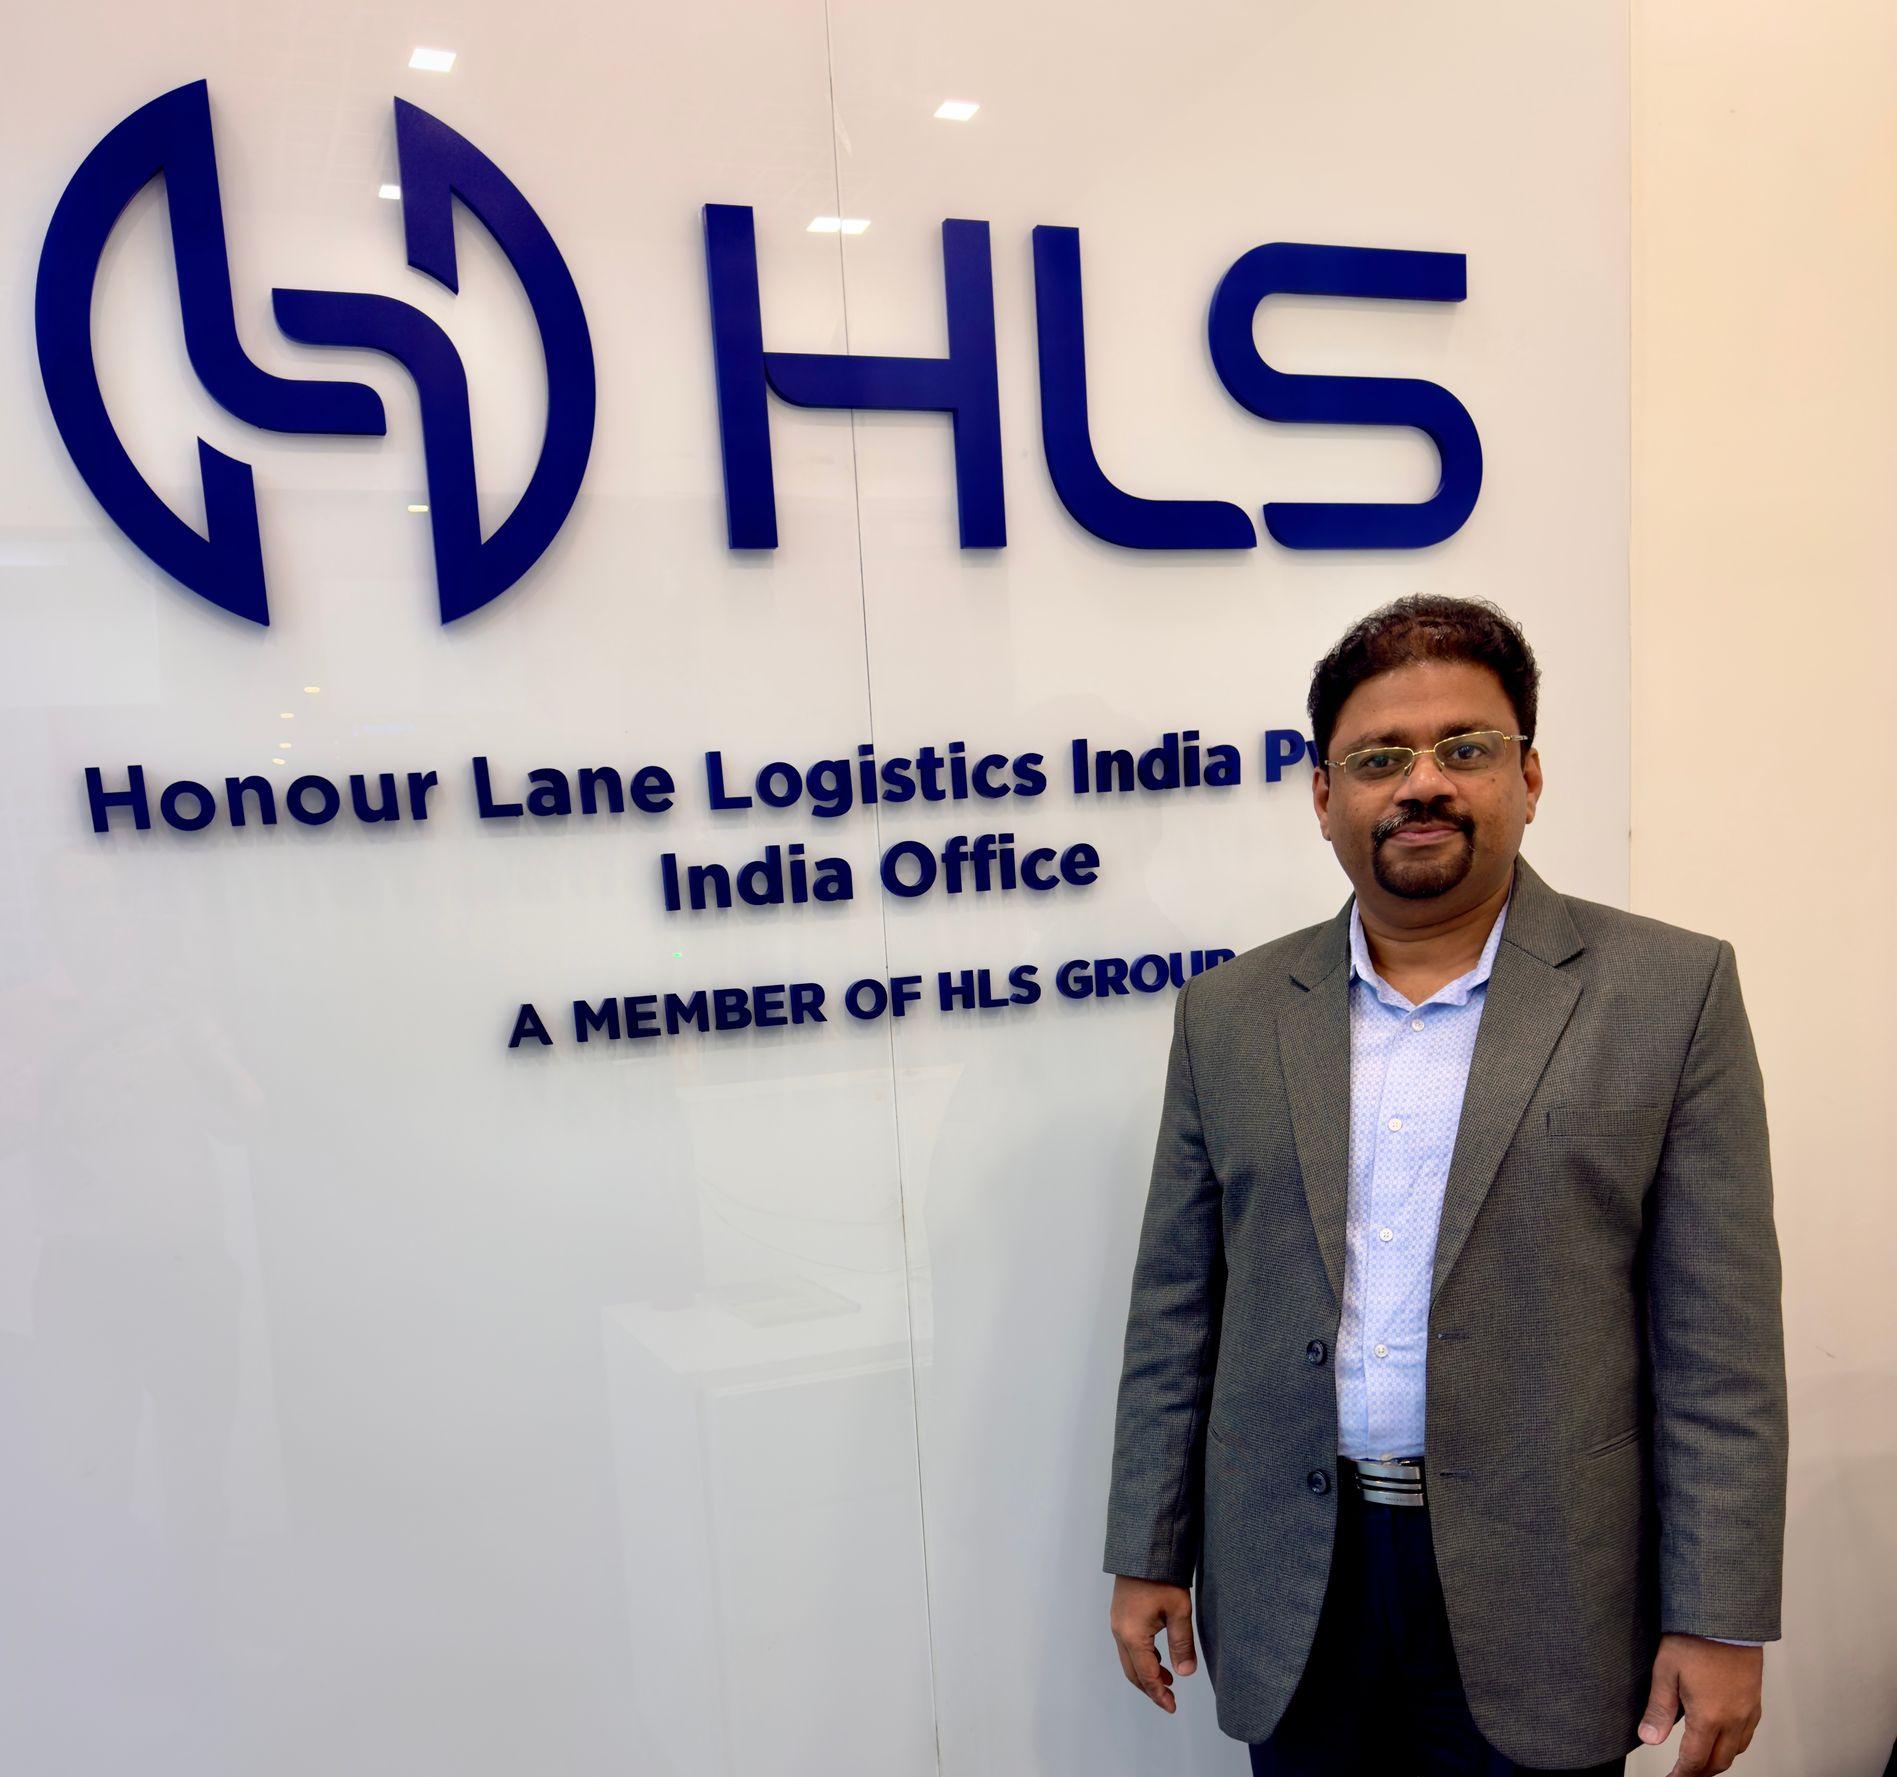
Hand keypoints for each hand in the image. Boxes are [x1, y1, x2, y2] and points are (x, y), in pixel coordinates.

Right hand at [1108, 1573, 1196, 1712]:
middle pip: (1132, 1671)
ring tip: (1167, 1680)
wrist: (1142, 1548)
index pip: (1146, 1675)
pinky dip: (1141, 1658)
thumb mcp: (1179, 1610)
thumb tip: (1185, 1674)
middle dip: (1150, 1689)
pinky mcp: (1119, 1613)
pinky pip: (1127, 1645)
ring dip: (1145, 1673)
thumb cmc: (1162, 1577)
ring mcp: (1117, 1622)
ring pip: (1128, 1659)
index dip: (1159, 1694)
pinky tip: (1157, 1655)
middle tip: (1169, 1699)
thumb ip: (1182, 1644)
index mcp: (1133, 1635)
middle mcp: (1120, 1632)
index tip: (1172, 1707)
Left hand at [1639, 1634, 1763, 1774]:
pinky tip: (1721, 1737)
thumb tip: (1649, 1739)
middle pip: (1718, 1762)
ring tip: (1699, 1760)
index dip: (1680, 1775)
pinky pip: (1747, 1736)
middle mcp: (1734, 1720)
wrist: (1727, 1618)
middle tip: (1682, 1774)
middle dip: (1699, 1772)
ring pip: (1735, 1751)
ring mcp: (1748, 1712)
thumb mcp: (1665, 1671)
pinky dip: (1733, 1745)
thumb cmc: (1694, 1639)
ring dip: (1717, 1761)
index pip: (1694, 1760)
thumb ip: (1658, 1709)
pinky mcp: (1755, 1701)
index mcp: (1709, 1717)